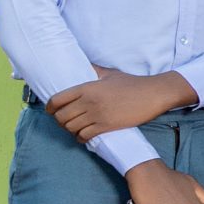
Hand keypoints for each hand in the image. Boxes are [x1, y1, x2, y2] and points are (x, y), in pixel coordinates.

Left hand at [50, 68, 193, 140]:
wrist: (154, 94)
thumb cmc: (133, 83)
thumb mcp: (111, 74)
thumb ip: (94, 70)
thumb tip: (84, 65)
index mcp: (87, 88)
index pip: (57, 99)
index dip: (50, 107)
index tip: (51, 110)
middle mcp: (89, 102)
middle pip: (61, 116)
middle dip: (59, 120)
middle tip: (64, 121)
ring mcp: (97, 115)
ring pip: (71, 127)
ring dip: (70, 130)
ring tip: (74, 129)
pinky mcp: (107, 126)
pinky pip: (85, 136)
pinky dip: (81, 138)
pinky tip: (83, 136)